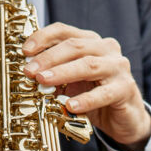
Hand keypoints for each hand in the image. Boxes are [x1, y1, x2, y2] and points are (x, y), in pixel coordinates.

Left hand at [22, 23, 150, 150]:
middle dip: (49, 58)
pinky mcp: (125, 88)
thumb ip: (55, 77)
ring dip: (63, 73)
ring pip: (88, 65)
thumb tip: (30, 76)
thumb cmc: (96, 97)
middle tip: (30, 71)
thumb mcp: (72, 84)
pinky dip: (85, 100)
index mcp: (91, 43)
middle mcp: (106, 49)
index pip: (65, 32)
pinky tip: (70, 106)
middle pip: (75, 46)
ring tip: (44, 82)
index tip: (25, 51)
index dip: (43, 38)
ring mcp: (118, 67)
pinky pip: (104, 93)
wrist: (125, 118)